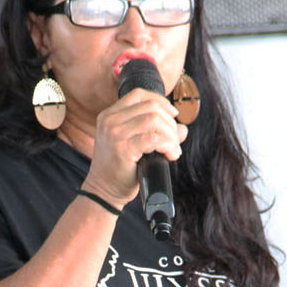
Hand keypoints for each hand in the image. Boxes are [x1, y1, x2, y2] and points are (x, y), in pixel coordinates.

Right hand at [82, 88, 186, 203]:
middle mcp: (110, 120)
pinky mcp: (123, 148)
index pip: (139, 94)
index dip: (161, 100)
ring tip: (173, 150)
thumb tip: (183, 129)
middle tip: (174, 141)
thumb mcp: (135, 145)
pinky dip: (168, 145)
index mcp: (109, 115)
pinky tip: (170, 155)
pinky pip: (154, 139)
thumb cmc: (119, 170)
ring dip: (171, 135)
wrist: (103, 192)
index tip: (173, 115)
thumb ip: (157, 133)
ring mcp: (115, 133)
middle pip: (151, 107)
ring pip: (154, 120)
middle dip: (170, 122)